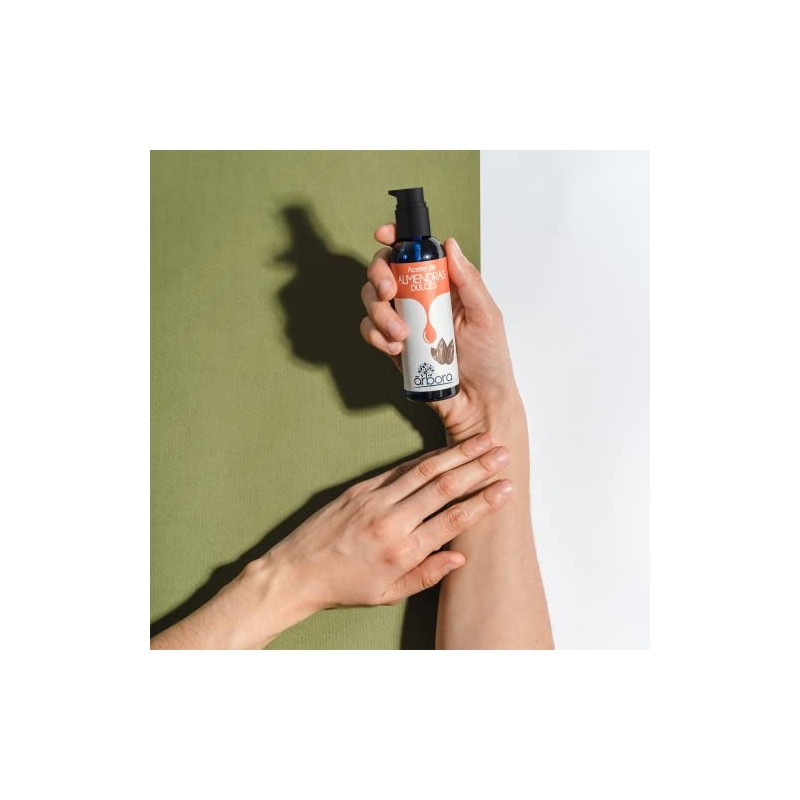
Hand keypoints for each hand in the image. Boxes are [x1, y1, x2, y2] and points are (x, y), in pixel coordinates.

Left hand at [266, 433, 512, 611]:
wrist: (296, 571)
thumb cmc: (344, 586)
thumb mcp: (388, 594)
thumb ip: (427, 575)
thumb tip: (460, 557)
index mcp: (403, 552)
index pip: (453, 521)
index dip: (483, 502)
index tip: (506, 488)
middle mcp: (392, 522)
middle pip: (444, 488)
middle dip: (478, 468)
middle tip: (503, 454)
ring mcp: (375, 500)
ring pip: (425, 471)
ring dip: (457, 454)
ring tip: (483, 442)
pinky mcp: (361, 488)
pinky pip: (400, 469)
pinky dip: (426, 458)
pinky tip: (446, 451)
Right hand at [360, 225, 521, 441]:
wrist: (476, 405)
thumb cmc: (490, 362)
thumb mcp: (487, 317)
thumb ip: (468, 280)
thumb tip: (450, 244)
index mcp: (445, 285)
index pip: (416, 252)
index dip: (396, 238)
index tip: (384, 236)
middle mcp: (421, 299)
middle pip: (385, 271)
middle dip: (378, 276)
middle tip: (389, 292)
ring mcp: (404, 321)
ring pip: (373, 300)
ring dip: (379, 313)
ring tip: (401, 335)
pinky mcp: (393, 345)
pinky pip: (371, 330)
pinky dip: (376, 336)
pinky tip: (395, 348)